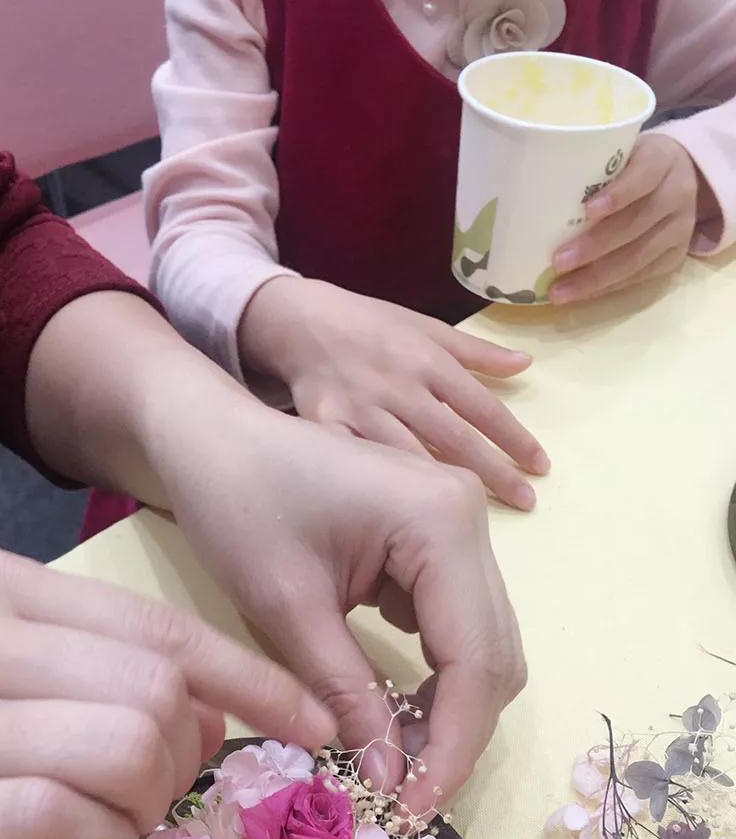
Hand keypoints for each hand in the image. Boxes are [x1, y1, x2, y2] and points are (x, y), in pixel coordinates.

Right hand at [0, 547, 331, 838]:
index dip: (252, 678)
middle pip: (154, 695)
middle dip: (188, 759)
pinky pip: (59, 826)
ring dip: (148, 811)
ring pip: (119, 754)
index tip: (310, 720)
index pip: (157, 629)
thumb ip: (63, 660)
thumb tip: (190, 703)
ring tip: (114, 829)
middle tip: (162, 793)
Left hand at [27, 292, 524, 809]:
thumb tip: (389, 778)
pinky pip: (454, 626)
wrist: (211, 437)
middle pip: (494, 657)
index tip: (412, 810)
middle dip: (455, 735)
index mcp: (443, 524)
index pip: (475, 660)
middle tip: (402, 799)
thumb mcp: (286, 610)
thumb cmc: (236, 505)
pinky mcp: (437, 543)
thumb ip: (345, 693)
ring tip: (395, 766)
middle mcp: (471, 520)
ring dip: (447, 711)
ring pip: (481, 647)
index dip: (451, 746)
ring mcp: (459, 528)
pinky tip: (391, 715)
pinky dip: (433, 678)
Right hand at [237, 277, 547, 510]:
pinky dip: (378, 485)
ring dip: (441, 487)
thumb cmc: (369, 325)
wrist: (299, 321)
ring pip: (408, 456)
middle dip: (493, 471)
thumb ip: (475, 351)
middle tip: (526, 501)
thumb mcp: (425, 326)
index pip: (481, 405)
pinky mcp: (326, 426)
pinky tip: (400, 512)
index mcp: (427, 359)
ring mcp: (361, 408)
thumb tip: (525, 365)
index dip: (513, 437)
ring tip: (473, 516)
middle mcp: (398, 385)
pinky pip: (358, 461)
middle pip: (454, 437)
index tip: (540, 466)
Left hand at [551, 135, 697, 302]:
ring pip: (638, 257)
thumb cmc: (631, 164)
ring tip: (559, 291)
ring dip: (595, 278)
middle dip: (594, 247)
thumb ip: (591, 167)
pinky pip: (640, 276)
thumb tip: (532, 191)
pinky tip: (580, 294)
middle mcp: (677, 194)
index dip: (618, 195)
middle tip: (558, 262)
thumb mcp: (620, 152)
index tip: (587, 210)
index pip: (643, 176)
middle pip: (636, 224)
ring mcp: (680, 228)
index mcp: (662, 160)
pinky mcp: (675, 256)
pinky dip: (607, 288)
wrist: (681, 175)